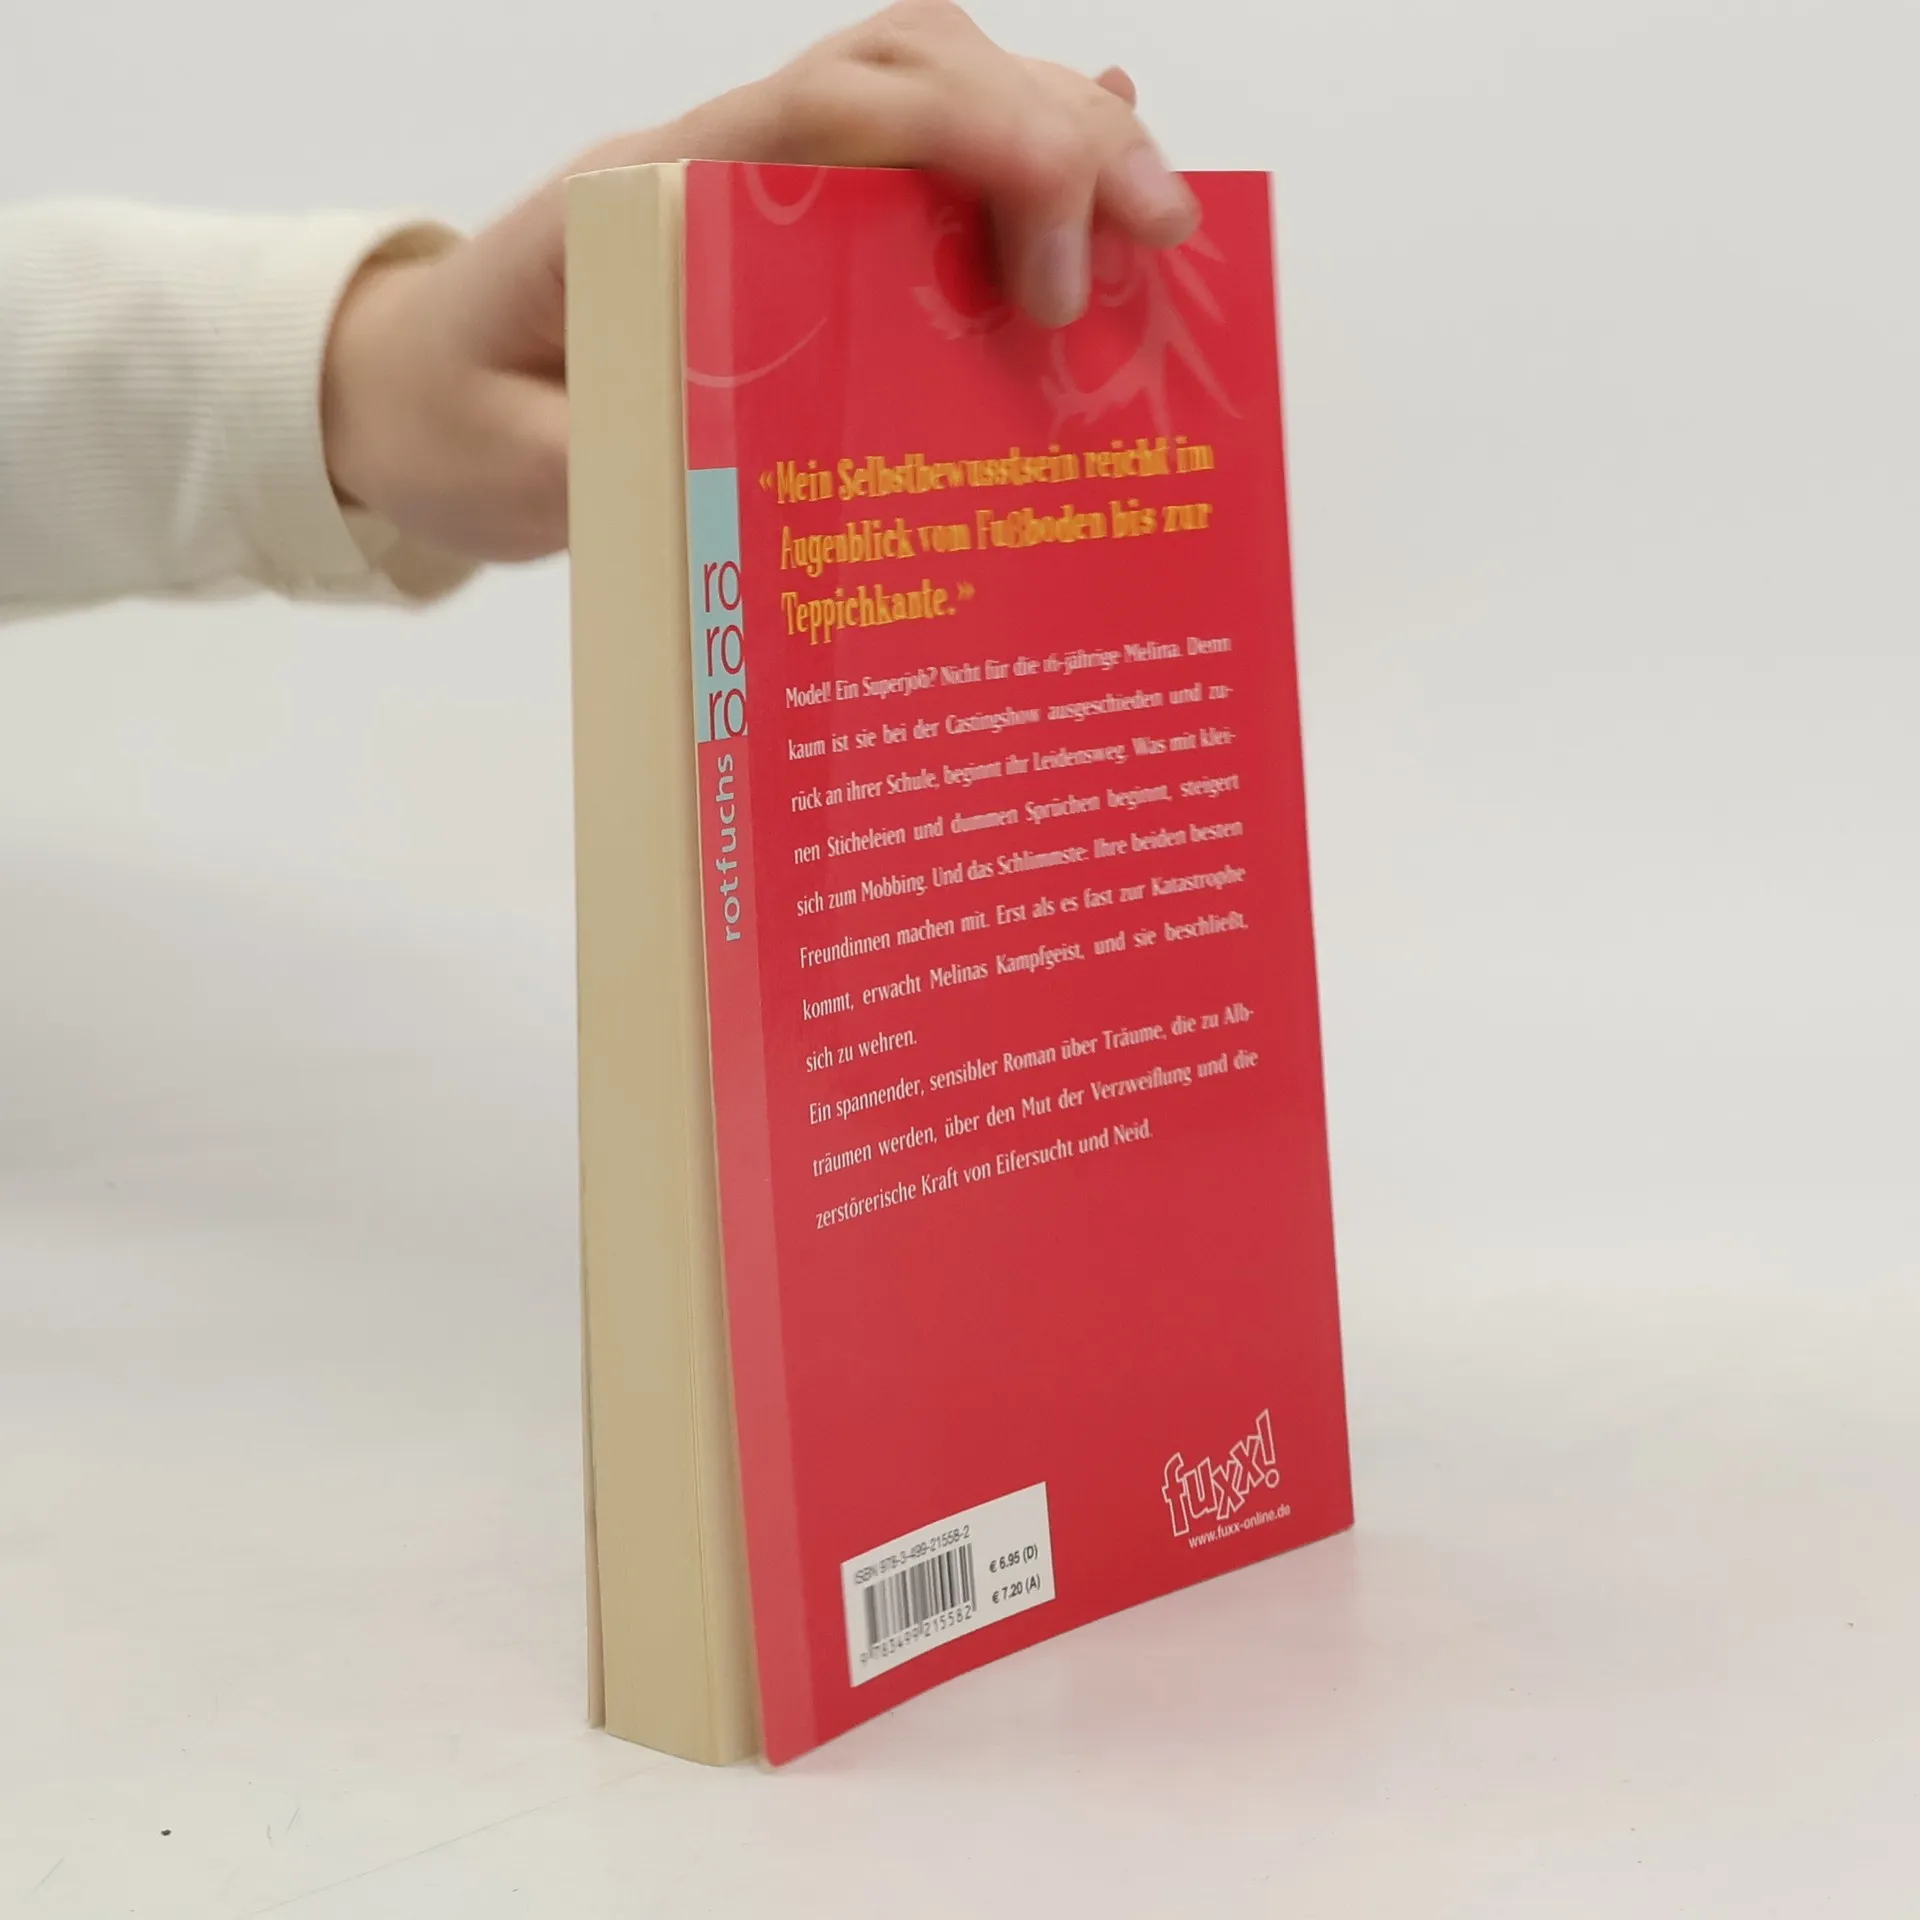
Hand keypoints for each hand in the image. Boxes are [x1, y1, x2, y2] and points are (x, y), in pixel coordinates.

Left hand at [322, 0, 1195, 565]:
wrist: (403, 400)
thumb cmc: (448, 421)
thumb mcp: (505, 467)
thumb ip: (606, 462)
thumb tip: (743, 468)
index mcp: (648, 195)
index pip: (827, 111)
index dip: (964, 138)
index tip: (1058, 229)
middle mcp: (716, 161)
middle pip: (908, 71)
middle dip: (1050, 129)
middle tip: (1156, 233)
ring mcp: (759, 189)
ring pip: (930, 97)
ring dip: (1055, 138)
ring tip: (1155, 228)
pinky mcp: (791, 239)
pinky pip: (919, 172)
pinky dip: (1017, 172)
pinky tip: (1096, 202)